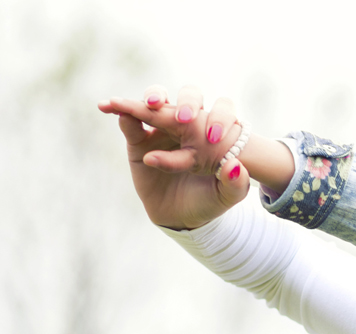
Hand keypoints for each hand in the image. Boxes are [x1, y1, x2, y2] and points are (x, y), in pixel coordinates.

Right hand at [98, 89, 250, 229]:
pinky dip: (124, 114)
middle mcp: (187, 123)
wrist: (181, 216)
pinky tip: (119, 113)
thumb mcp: (226, 196)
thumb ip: (235, 185)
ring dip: (153, 96)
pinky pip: (131, 124)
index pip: (220, 112)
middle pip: (188, 97)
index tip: (215, 137)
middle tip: (184, 118)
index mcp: (213, 132)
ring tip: (150, 104)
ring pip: (156, 100)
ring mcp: (161, 130)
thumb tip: (235, 167)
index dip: (220, 117)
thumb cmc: (208, 200)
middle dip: (188, 101)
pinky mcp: (139, 141)